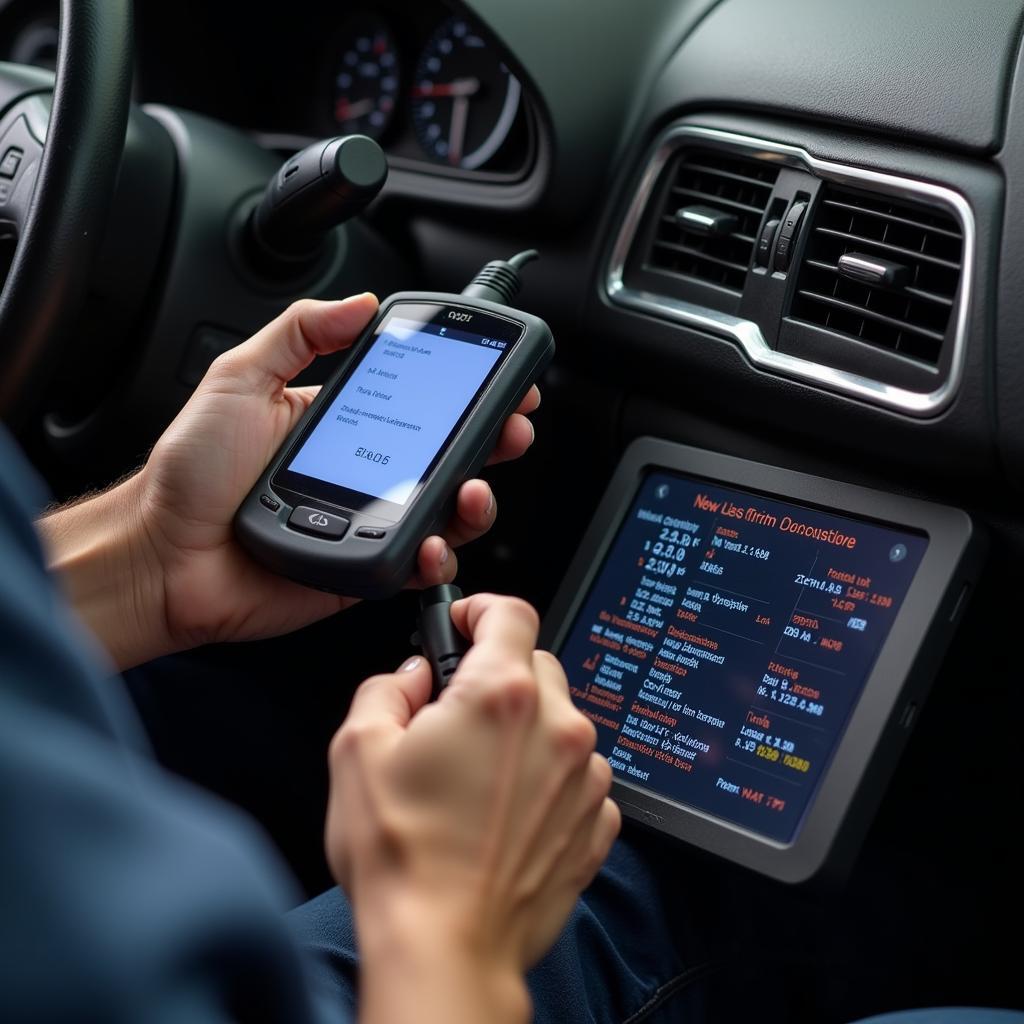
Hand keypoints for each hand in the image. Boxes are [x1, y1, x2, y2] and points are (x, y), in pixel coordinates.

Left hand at [39, 296, 540, 668]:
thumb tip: (360, 301)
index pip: (420, 401)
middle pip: (450, 456)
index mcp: (344, 423)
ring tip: (476, 487)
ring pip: (447, 513)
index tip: (498, 374)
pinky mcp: (366, 571)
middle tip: (513, 425)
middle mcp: (367, 473)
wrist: (163, 555)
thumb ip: (298, 332)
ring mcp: (370, 522)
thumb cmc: (191, 474)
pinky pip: (417, 565)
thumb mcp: (239, 378)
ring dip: (478, 499)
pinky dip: (439, 556)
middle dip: (494, 439)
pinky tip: (435, 540)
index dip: (464, 390)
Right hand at [325, 594, 620, 1023]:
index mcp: (500, 696)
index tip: (465, 622)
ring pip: (560, 722)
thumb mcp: (357, 751)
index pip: (511, 612)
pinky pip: (578, 775)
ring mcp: (584, 777)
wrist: (445, 947)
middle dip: (498, 676)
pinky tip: (506, 812)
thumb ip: (385, 689)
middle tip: (456, 715)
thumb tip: (410, 676)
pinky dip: (548, 779)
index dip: (482, 609)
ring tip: (478, 779)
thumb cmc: (403, 856)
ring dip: (526, 732)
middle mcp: (556, 728)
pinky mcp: (596, 822)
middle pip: (536, 666)